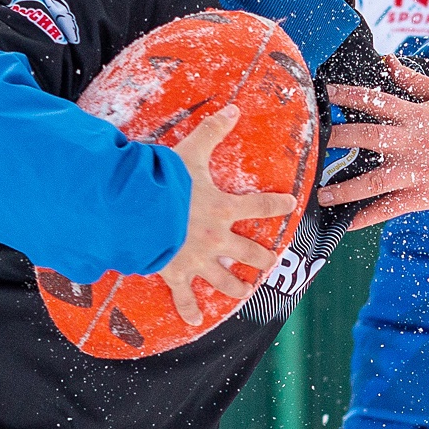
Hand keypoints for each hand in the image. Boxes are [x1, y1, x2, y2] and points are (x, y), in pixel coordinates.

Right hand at [156, 105, 298, 327]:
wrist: (138, 211)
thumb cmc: (164, 181)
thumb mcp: (191, 152)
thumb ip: (213, 130)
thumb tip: (234, 107)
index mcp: (225, 208)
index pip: (260, 206)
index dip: (277, 206)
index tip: (290, 206)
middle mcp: (217, 238)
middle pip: (250, 252)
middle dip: (264, 258)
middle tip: (271, 262)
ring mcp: (198, 260)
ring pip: (226, 281)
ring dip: (238, 287)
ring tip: (246, 290)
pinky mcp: (176, 273)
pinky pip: (184, 297)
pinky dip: (188, 310)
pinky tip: (194, 321)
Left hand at [317, 59, 428, 228]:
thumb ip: (413, 80)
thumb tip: (387, 60)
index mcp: (415, 116)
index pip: (375, 101)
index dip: (346, 96)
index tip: (322, 95)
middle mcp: (411, 143)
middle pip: (369, 138)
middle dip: (337, 139)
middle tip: (309, 143)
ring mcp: (415, 172)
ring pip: (375, 181)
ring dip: (345, 188)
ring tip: (320, 194)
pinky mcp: (421, 196)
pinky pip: (390, 209)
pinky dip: (367, 217)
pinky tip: (346, 223)